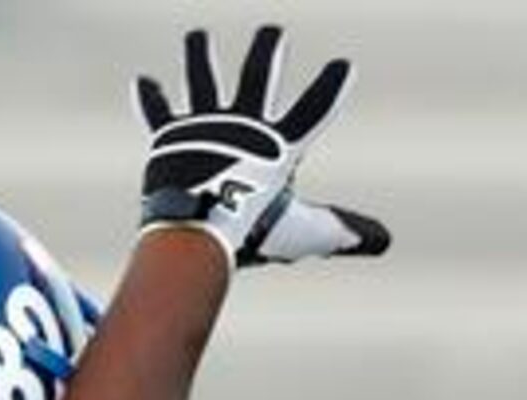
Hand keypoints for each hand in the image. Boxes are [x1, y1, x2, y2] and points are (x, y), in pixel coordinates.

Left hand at [136, 26, 387, 267]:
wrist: (199, 229)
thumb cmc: (255, 234)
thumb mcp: (307, 233)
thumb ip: (344, 231)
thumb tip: (384, 240)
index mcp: (278, 147)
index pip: (313, 110)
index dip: (330, 87)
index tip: (343, 64)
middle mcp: (242, 127)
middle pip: (258, 78)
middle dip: (267, 52)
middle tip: (273, 33)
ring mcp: (204, 128)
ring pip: (202, 81)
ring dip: (199, 56)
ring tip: (196, 36)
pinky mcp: (169, 139)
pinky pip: (158, 113)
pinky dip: (151, 99)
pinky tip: (143, 81)